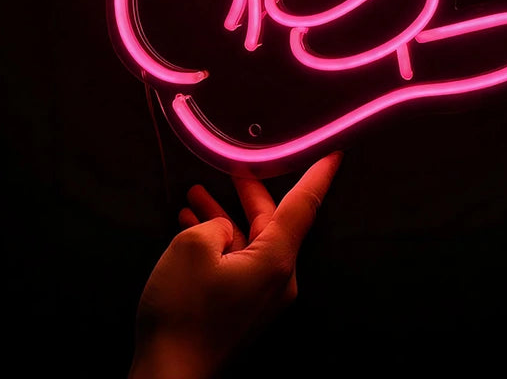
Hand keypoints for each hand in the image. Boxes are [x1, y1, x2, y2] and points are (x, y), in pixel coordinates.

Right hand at [128, 152, 342, 378]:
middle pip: (271, 220)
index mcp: (276, 259)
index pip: (305, 205)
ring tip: (194, 195)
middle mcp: (278, 277)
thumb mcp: (191, 248)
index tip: (336, 151)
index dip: (319, 174)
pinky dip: (219, 242)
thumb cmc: (183, 311)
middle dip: (247, 192)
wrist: (170, 378)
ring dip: (223, 216)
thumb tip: (222, 230)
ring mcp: (261, 295)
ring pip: (249, 240)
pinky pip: (239, 262)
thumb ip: (214, 224)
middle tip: (231, 166)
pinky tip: (190, 227)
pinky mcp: (243, 307)